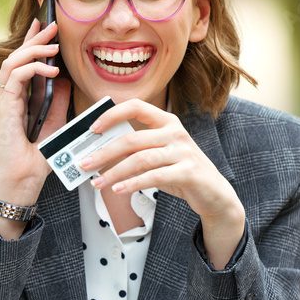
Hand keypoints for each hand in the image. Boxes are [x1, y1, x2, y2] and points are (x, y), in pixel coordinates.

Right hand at [0, 19, 69, 236]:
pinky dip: (34, 68)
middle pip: (16, 56)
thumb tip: (64, 80)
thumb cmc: (36, 158)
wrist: (24, 179)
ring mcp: (1, 101)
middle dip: (35, 38)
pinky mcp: (3, 107)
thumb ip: (56, 101)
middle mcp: (5, 97)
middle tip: (52, 26)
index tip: (43, 25)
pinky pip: (16, 76)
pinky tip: (51, 70)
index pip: (21, 62)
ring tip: (54, 46)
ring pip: (13, 61)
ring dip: (35, 50)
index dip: (31, 42)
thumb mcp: (54, 122)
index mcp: (15, 99)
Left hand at [79, 99, 244, 267]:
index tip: (93, 128)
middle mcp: (176, 133)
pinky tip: (119, 190)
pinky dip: (133, 184)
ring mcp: (183, 152)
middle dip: (104, 153)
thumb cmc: (182, 171)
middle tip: (85, 164)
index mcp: (167, 121)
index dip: (112, 114)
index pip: (136, 106)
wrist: (215, 193)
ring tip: (98, 183)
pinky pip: (154, 177)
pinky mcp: (188, 172)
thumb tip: (101, 155)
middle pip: (132, 139)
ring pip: (140, 159)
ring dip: (114, 173)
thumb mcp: (160, 154)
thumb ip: (138, 150)